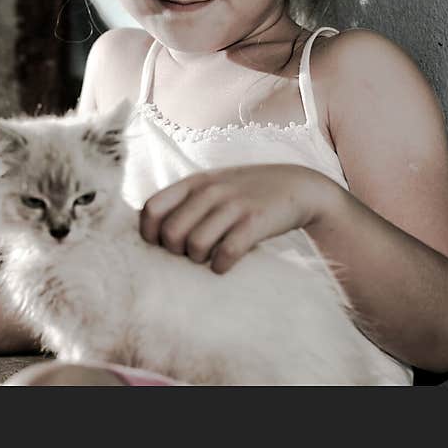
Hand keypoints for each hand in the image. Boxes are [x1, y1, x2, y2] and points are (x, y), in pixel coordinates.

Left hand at [139, 165, 334, 273]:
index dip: (149, 233)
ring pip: (195, 245)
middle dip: (175, 252)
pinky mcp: (254, 222)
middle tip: (190, 254)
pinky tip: (225, 264)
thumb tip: (152, 232)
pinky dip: (221, 265)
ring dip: (199, 260)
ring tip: (208, 258)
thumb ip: (185, 201)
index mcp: (193, 182)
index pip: (151, 209)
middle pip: (171, 233)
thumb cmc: (246, 193)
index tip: (160, 245)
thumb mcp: (213, 187)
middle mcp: (209, 191)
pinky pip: (226, 253)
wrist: (298, 186)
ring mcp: (232, 205)